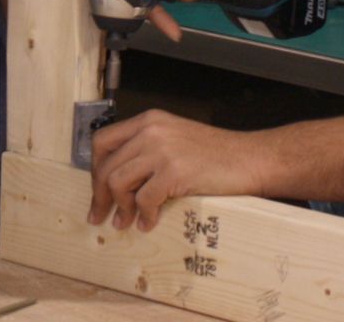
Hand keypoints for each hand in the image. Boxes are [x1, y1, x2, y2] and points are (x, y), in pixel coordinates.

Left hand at [89, 110, 273, 230]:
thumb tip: (117, 180)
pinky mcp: (174, 171)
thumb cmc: (216, 154)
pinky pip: (143, 199)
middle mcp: (152, 130)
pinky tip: (149, 223)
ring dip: (120, 208)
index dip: (94, 169)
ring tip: (126, 222)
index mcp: (150, 121)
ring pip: (118, 182)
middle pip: (106, 165)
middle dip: (100, 196)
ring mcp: (162, 149)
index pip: (103, 141)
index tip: (98, 189)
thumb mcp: (175, 139)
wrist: (249, 158)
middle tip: (100, 215)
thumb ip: (147, 151)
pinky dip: (144, 216)